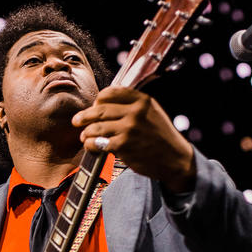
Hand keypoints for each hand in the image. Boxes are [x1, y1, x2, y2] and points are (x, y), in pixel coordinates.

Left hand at [71, 86, 195, 192]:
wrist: (175, 158)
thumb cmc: (160, 136)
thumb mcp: (152, 112)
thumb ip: (132, 105)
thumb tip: (104, 103)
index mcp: (142, 100)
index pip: (110, 93)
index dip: (98, 100)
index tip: (94, 106)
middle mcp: (135, 112)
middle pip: (99, 110)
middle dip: (84, 116)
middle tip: (77, 120)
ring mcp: (129, 129)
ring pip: (96, 127)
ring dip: (86, 133)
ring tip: (84, 136)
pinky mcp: (123, 145)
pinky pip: (98, 143)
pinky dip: (91, 145)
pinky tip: (91, 146)